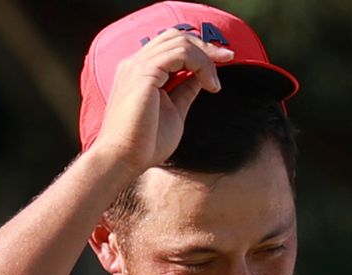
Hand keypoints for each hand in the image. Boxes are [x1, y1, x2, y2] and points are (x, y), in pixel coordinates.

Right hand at [92, 28, 233, 172]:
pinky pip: (180, 53)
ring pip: (180, 42)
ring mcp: (137, 66)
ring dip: (206, 58)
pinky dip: (201, 64)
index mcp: (139, 71)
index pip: (171, 44)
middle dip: (205, 45)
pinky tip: (210, 86)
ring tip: (215, 83)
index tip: (223, 61)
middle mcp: (135, 64)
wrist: (123, 160)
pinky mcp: (144, 74)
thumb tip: (200, 78)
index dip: (199, 49)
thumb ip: (184, 91)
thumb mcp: (174, 111)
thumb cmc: (144, 144)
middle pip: (176, 36)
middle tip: (229, 58)